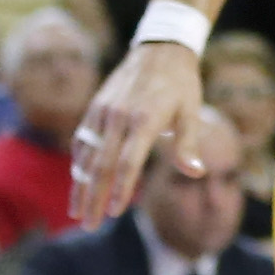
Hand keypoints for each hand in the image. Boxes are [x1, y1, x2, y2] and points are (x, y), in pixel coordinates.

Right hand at [69, 35, 203, 228]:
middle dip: (93, 197)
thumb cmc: (181, 85)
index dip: (121, 189)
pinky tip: (78, 181)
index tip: (113, 213)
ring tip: (77, 212)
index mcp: (144, 120)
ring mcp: (102, 113)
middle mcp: (118, 117)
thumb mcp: (191, 112)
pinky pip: (82, 140)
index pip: (128, 163)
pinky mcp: (94, 109)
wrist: (159, 50)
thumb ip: (188, 145)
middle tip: (88, 224)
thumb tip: (197, 173)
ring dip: (80, 186)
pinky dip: (79, 163)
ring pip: (87, 156)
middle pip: (102, 165)